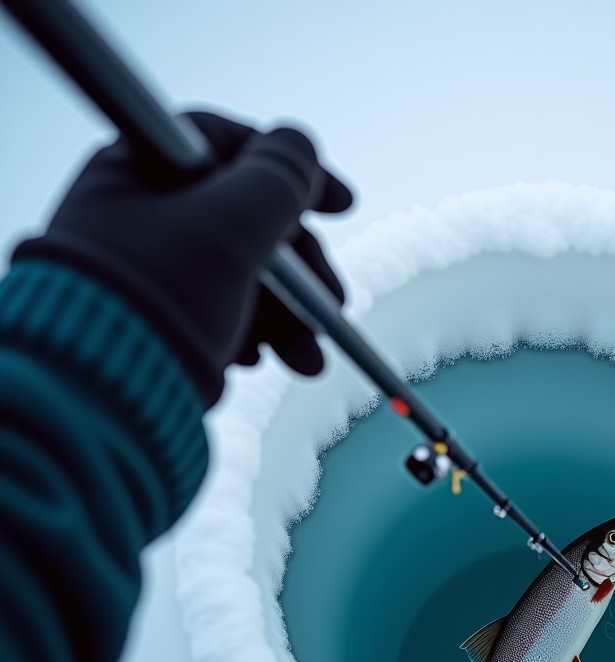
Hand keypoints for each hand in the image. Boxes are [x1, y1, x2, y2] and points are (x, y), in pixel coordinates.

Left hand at [11, 110, 352, 406]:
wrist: (103, 394)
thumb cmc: (157, 302)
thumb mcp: (230, 228)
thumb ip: (277, 182)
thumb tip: (299, 145)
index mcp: (138, 170)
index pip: (229, 146)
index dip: (292, 169)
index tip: (343, 204)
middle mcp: (138, 213)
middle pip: (246, 220)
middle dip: (300, 269)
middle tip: (332, 303)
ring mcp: (149, 268)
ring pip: (242, 273)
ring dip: (288, 314)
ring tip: (307, 357)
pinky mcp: (158, 318)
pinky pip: (223, 311)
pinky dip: (255, 334)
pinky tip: (263, 359)